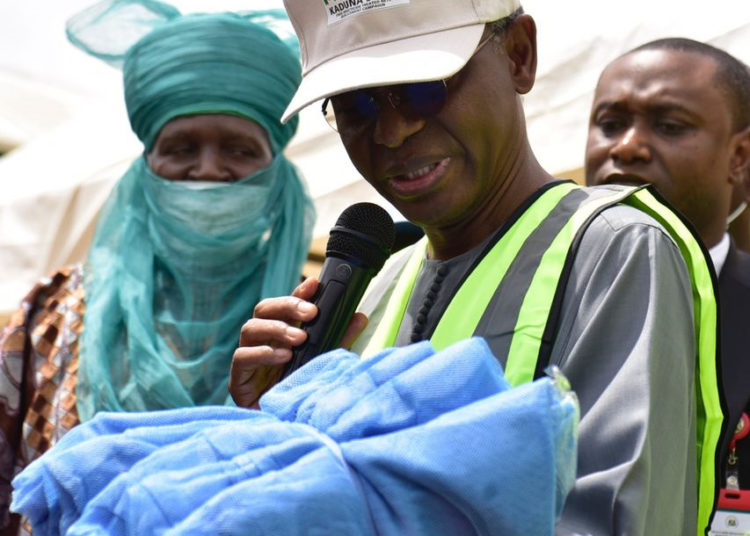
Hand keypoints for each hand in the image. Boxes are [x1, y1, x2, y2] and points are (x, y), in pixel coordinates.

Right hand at [229, 277, 367, 407]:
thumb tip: (358, 316)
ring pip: (250, 328)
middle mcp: (263, 344)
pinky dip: (263, 353)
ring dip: (277, 329)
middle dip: (287, 307)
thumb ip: (339, 339)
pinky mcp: (238, 382)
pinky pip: (242, 358)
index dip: (297, 293)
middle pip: (263, 310)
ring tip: (299, 340)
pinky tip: (282, 357)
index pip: (285, 306)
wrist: (292, 434)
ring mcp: (248, 361)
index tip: (314, 284)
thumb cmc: (305, 396)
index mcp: (282, 336)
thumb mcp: (326, 363)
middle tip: (311, 314)